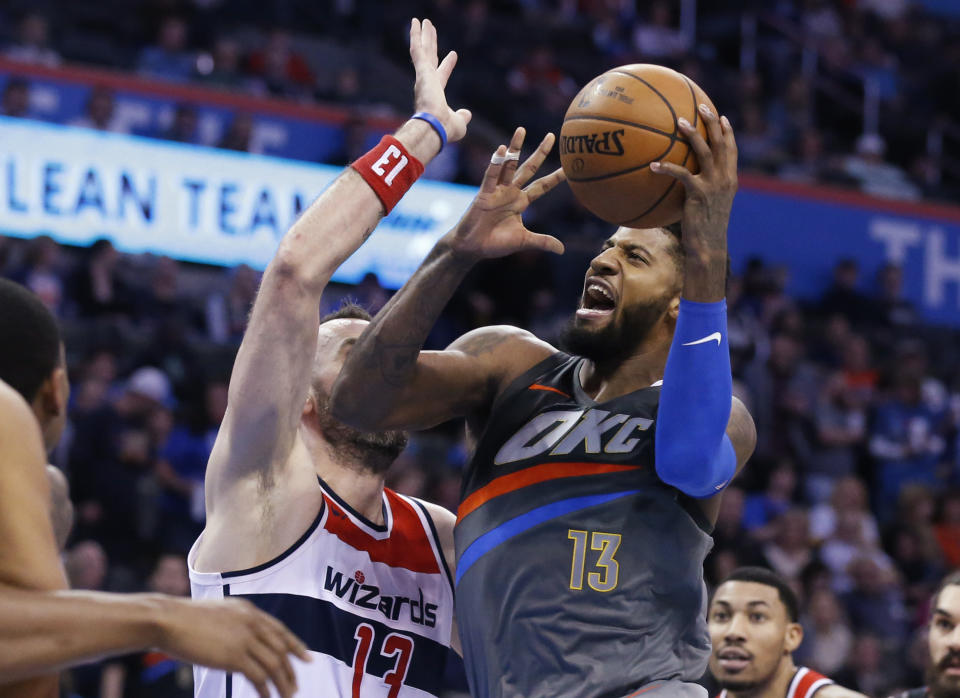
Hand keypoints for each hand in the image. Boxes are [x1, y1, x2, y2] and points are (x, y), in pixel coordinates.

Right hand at [156, 596, 309, 697]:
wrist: (168, 619)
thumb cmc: (186, 619)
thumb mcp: (219, 613)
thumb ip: (236, 623)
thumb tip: (244, 641)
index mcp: (249, 611)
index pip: (280, 630)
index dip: (296, 645)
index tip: (308, 658)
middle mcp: (252, 623)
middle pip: (281, 648)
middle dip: (292, 669)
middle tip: (296, 686)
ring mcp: (244, 639)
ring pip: (274, 664)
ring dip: (283, 682)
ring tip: (287, 695)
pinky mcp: (234, 656)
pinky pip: (259, 676)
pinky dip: (265, 689)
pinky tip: (267, 697)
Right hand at [410, 18, 471, 142]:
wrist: (433, 129)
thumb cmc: (445, 130)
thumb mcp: (459, 123)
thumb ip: (462, 116)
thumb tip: (467, 114)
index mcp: (435, 94)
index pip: (442, 74)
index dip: (448, 65)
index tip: (454, 54)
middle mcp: (427, 83)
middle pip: (430, 58)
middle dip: (431, 44)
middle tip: (431, 29)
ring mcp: (423, 76)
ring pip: (422, 50)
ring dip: (422, 35)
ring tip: (422, 21)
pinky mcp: (422, 71)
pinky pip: (417, 49)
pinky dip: (416, 35)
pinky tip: (416, 22)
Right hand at [445, 127, 565, 259]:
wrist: (471, 248)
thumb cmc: (494, 243)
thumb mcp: (523, 241)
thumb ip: (542, 241)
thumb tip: (562, 250)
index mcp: (521, 202)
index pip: (542, 186)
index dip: (556, 177)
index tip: (570, 166)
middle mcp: (511, 192)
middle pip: (529, 168)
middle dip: (540, 152)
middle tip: (552, 136)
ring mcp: (497, 190)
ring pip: (509, 165)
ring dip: (514, 148)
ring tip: (521, 130)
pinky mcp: (484, 193)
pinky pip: (491, 175)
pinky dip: (496, 163)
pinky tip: (501, 150)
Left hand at [651, 104, 737, 261]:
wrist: (709, 246)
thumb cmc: (705, 229)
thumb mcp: (709, 206)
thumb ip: (704, 190)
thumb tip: (686, 181)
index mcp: (730, 180)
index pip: (732, 150)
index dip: (727, 132)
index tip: (721, 116)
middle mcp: (725, 179)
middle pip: (721, 143)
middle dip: (712, 122)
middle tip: (701, 106)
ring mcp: (713, 185)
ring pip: (704, 152)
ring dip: (692, 134)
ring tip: (679, 122)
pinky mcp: (698, 194)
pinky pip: (681, 174)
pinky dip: (667, 168)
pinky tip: (653, 165)